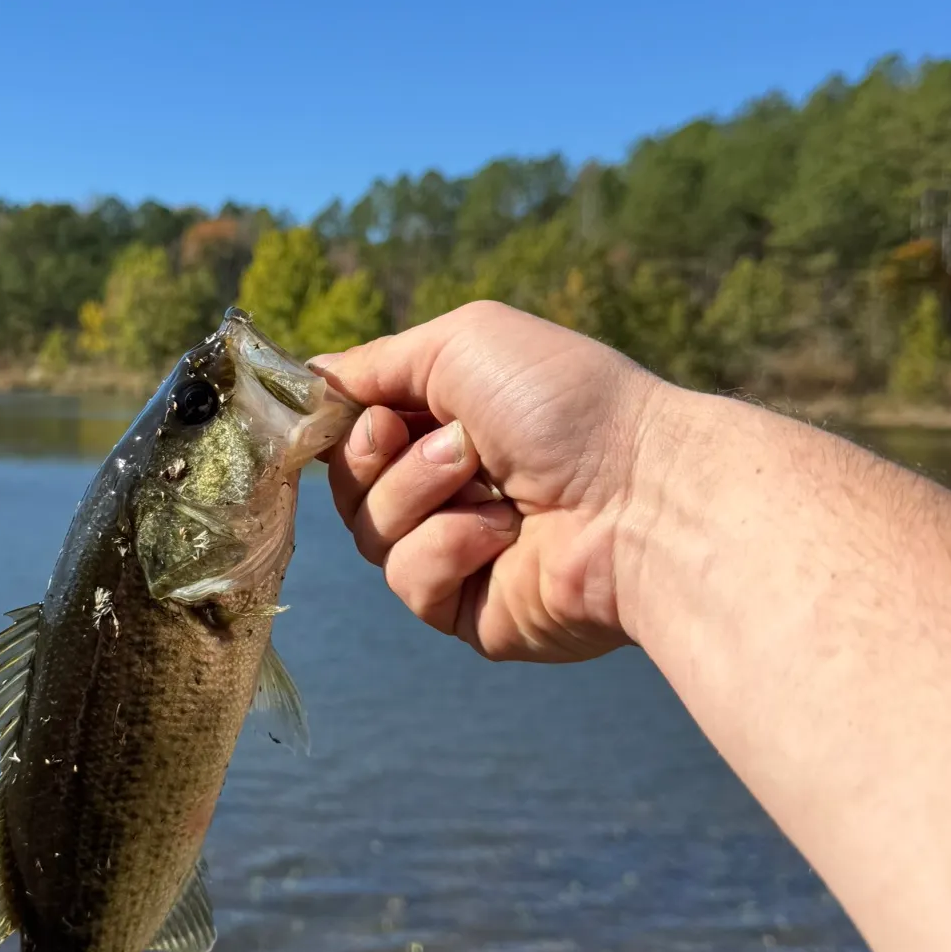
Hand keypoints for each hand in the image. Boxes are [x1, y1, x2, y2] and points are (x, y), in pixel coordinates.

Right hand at [311, 300, 670, 661]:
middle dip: (380, 457)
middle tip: (452, 443)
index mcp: (445, 420)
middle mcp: (445, 486)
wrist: (641, 494)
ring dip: (422, 497)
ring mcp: (454, 550)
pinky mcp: (466, 609)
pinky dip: (449, 548)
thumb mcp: (461, 342)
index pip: (350, 429)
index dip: (339, 423)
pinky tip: (504, 534)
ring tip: (492, 481)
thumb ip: (376, 361)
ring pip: (369, 534)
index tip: (354, 411)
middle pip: (345, 485)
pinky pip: (409, 582)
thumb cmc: (564, 405)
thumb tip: (309, 378)